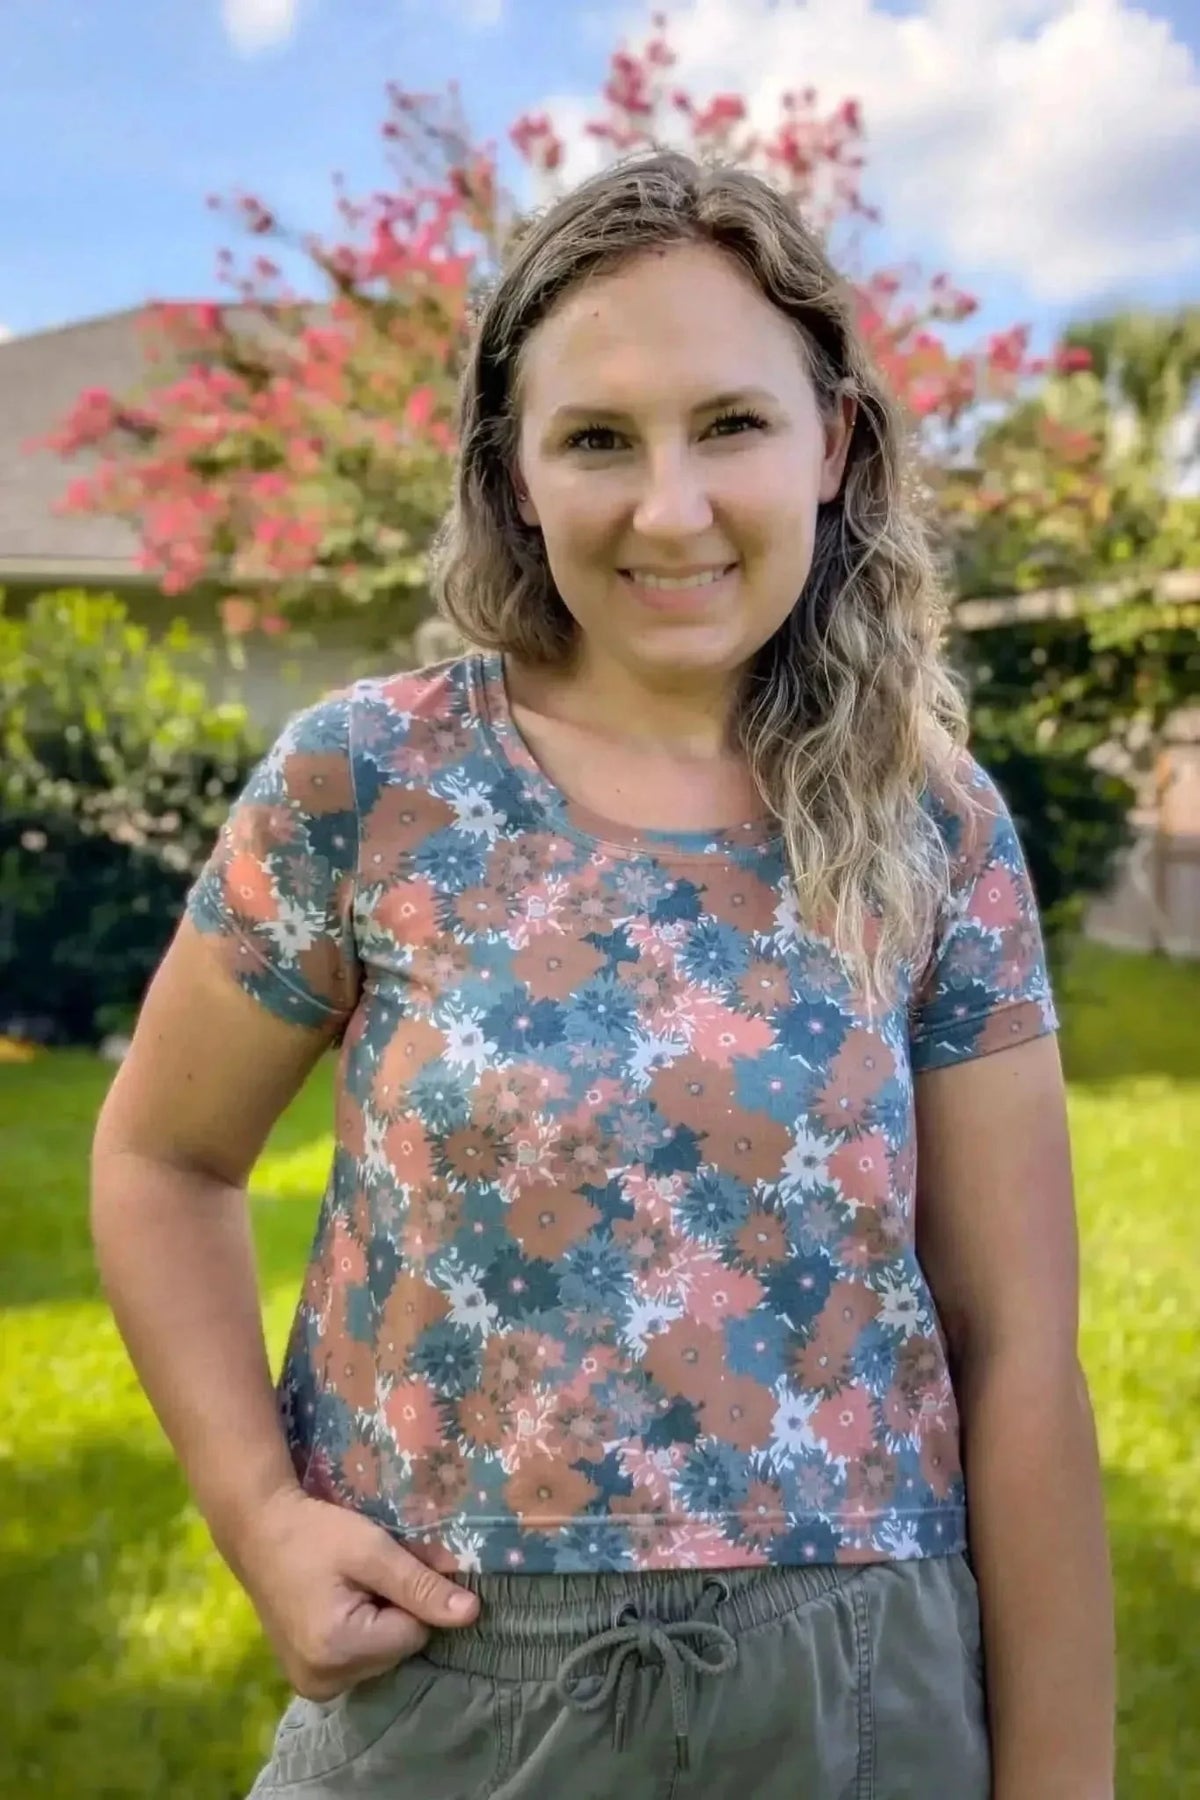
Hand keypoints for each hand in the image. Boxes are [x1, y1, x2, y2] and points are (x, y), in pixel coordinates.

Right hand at [230, 1484, 479, 1699]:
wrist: (258, 1532)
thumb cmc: (315, 1533)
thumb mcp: (372, 1549)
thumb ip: (421, 1585)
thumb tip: (472, 1614)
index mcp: (339, 1650)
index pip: (415, 1634)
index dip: (407, 1597)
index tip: (378, 1571)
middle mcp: (324, 1682)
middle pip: (398, 1651)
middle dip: (391, 1613)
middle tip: (359, 1578)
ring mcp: (313, 1688)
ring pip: (382, 1659)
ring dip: (375, 1625)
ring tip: (345, 1589)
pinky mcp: (309, 1683)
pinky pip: (358, 1664)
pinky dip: (358, 1637)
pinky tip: (336, 1607)